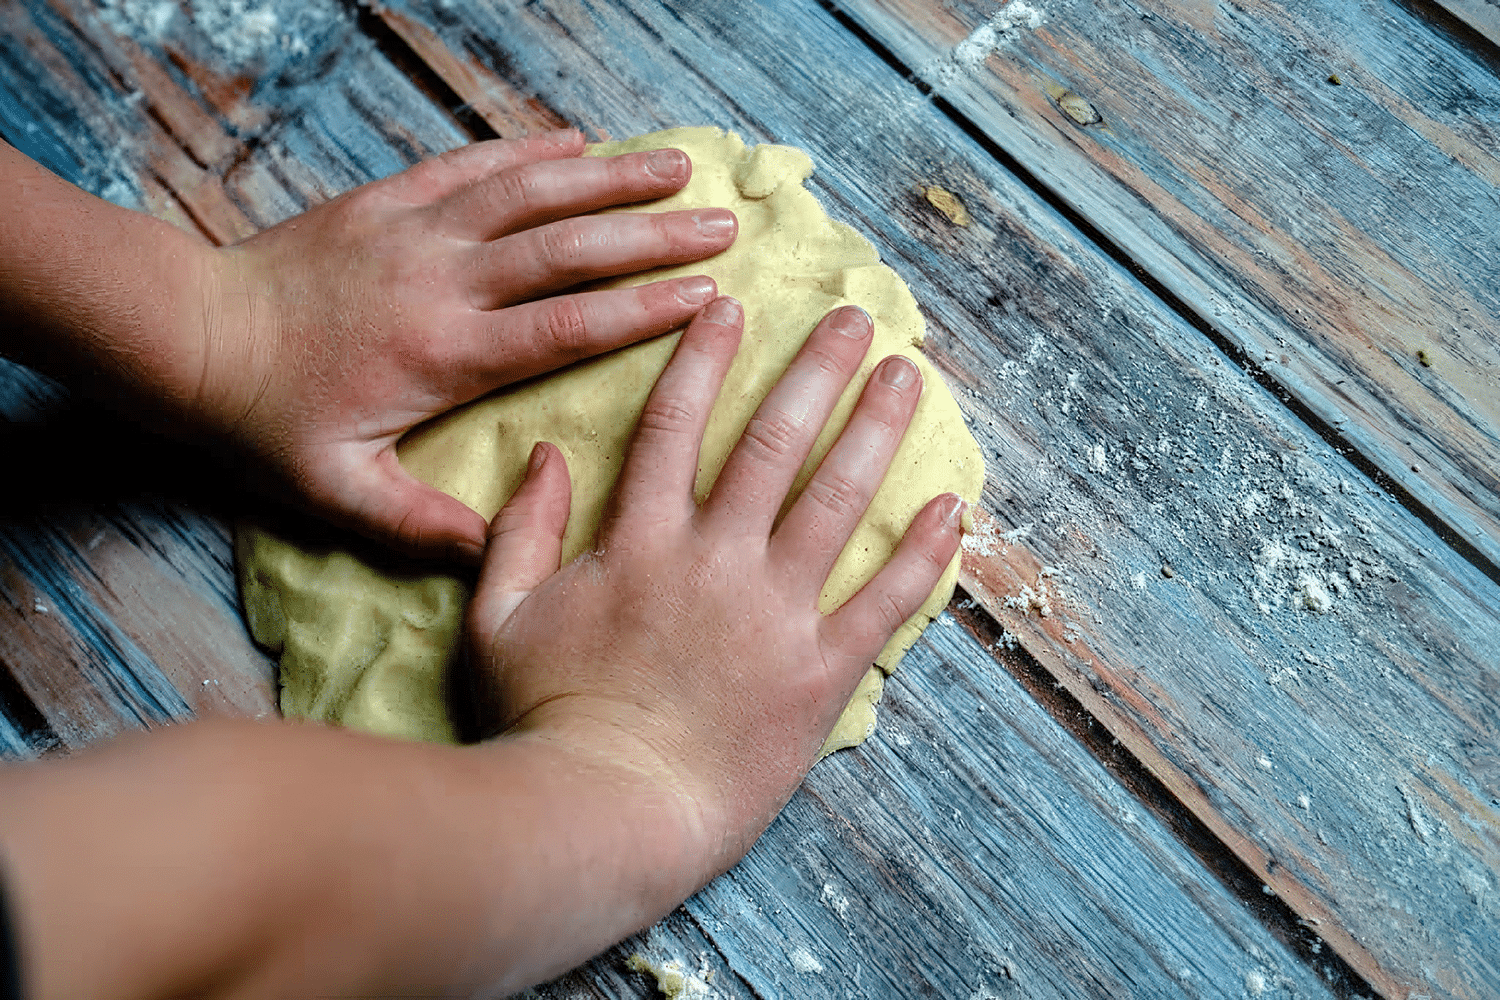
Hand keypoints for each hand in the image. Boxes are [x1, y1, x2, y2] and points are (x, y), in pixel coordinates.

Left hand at [202, 129, 736, 559]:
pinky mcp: (388, 201)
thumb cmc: (266, 420)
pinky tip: (575, 140)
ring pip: (530, 192)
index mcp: (446, 353)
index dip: (642, 310)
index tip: (706, 296)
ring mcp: (416, 230)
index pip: (566, 325)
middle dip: (652, 233)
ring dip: (608, 176)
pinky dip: (527, 150)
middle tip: (722, 225)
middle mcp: (444, 281)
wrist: (190, 336)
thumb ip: (420, 523)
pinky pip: (470, 166)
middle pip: (567, 248)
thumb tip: (497, 551)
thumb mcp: (337, 491)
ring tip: (677, 164)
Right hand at [465, 297, 963, 878]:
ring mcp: (775, 614)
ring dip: (874, 431)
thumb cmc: (546, 719)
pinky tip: (952, 506)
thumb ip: (520, 530)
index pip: (674, 426)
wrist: (607, 812)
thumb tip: (544, 452)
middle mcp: (716, 561)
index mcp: (641, 543)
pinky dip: (922, 553)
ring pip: (836, 501)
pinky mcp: (820, 671)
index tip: (731, 307)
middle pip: (772, 443)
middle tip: (855, 318)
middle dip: (815, 371)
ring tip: (907, 377)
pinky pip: (884, 601)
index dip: (702, 359)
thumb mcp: (498, 618)